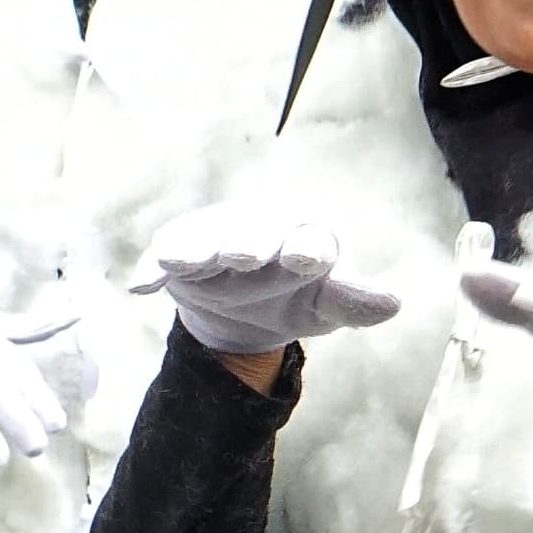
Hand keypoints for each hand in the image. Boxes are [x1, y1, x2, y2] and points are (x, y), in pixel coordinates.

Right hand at [131, 205, 404, 358]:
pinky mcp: (178, 252)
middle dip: (246, 241)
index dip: (305, 249)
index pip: (307, 237)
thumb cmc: (297, 295)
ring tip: (179, 262)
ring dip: (193, 249)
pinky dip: (150, 270)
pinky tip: (140, 286)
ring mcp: (214, 237)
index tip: (303, 260)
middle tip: (242, 255)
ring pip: (204, 239)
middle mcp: (257, 226)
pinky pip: (161, 257)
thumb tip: (392, 304)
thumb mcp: (327, 304)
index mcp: (304, 233)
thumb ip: (353, 301)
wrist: (246, 305)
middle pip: (252, 230)